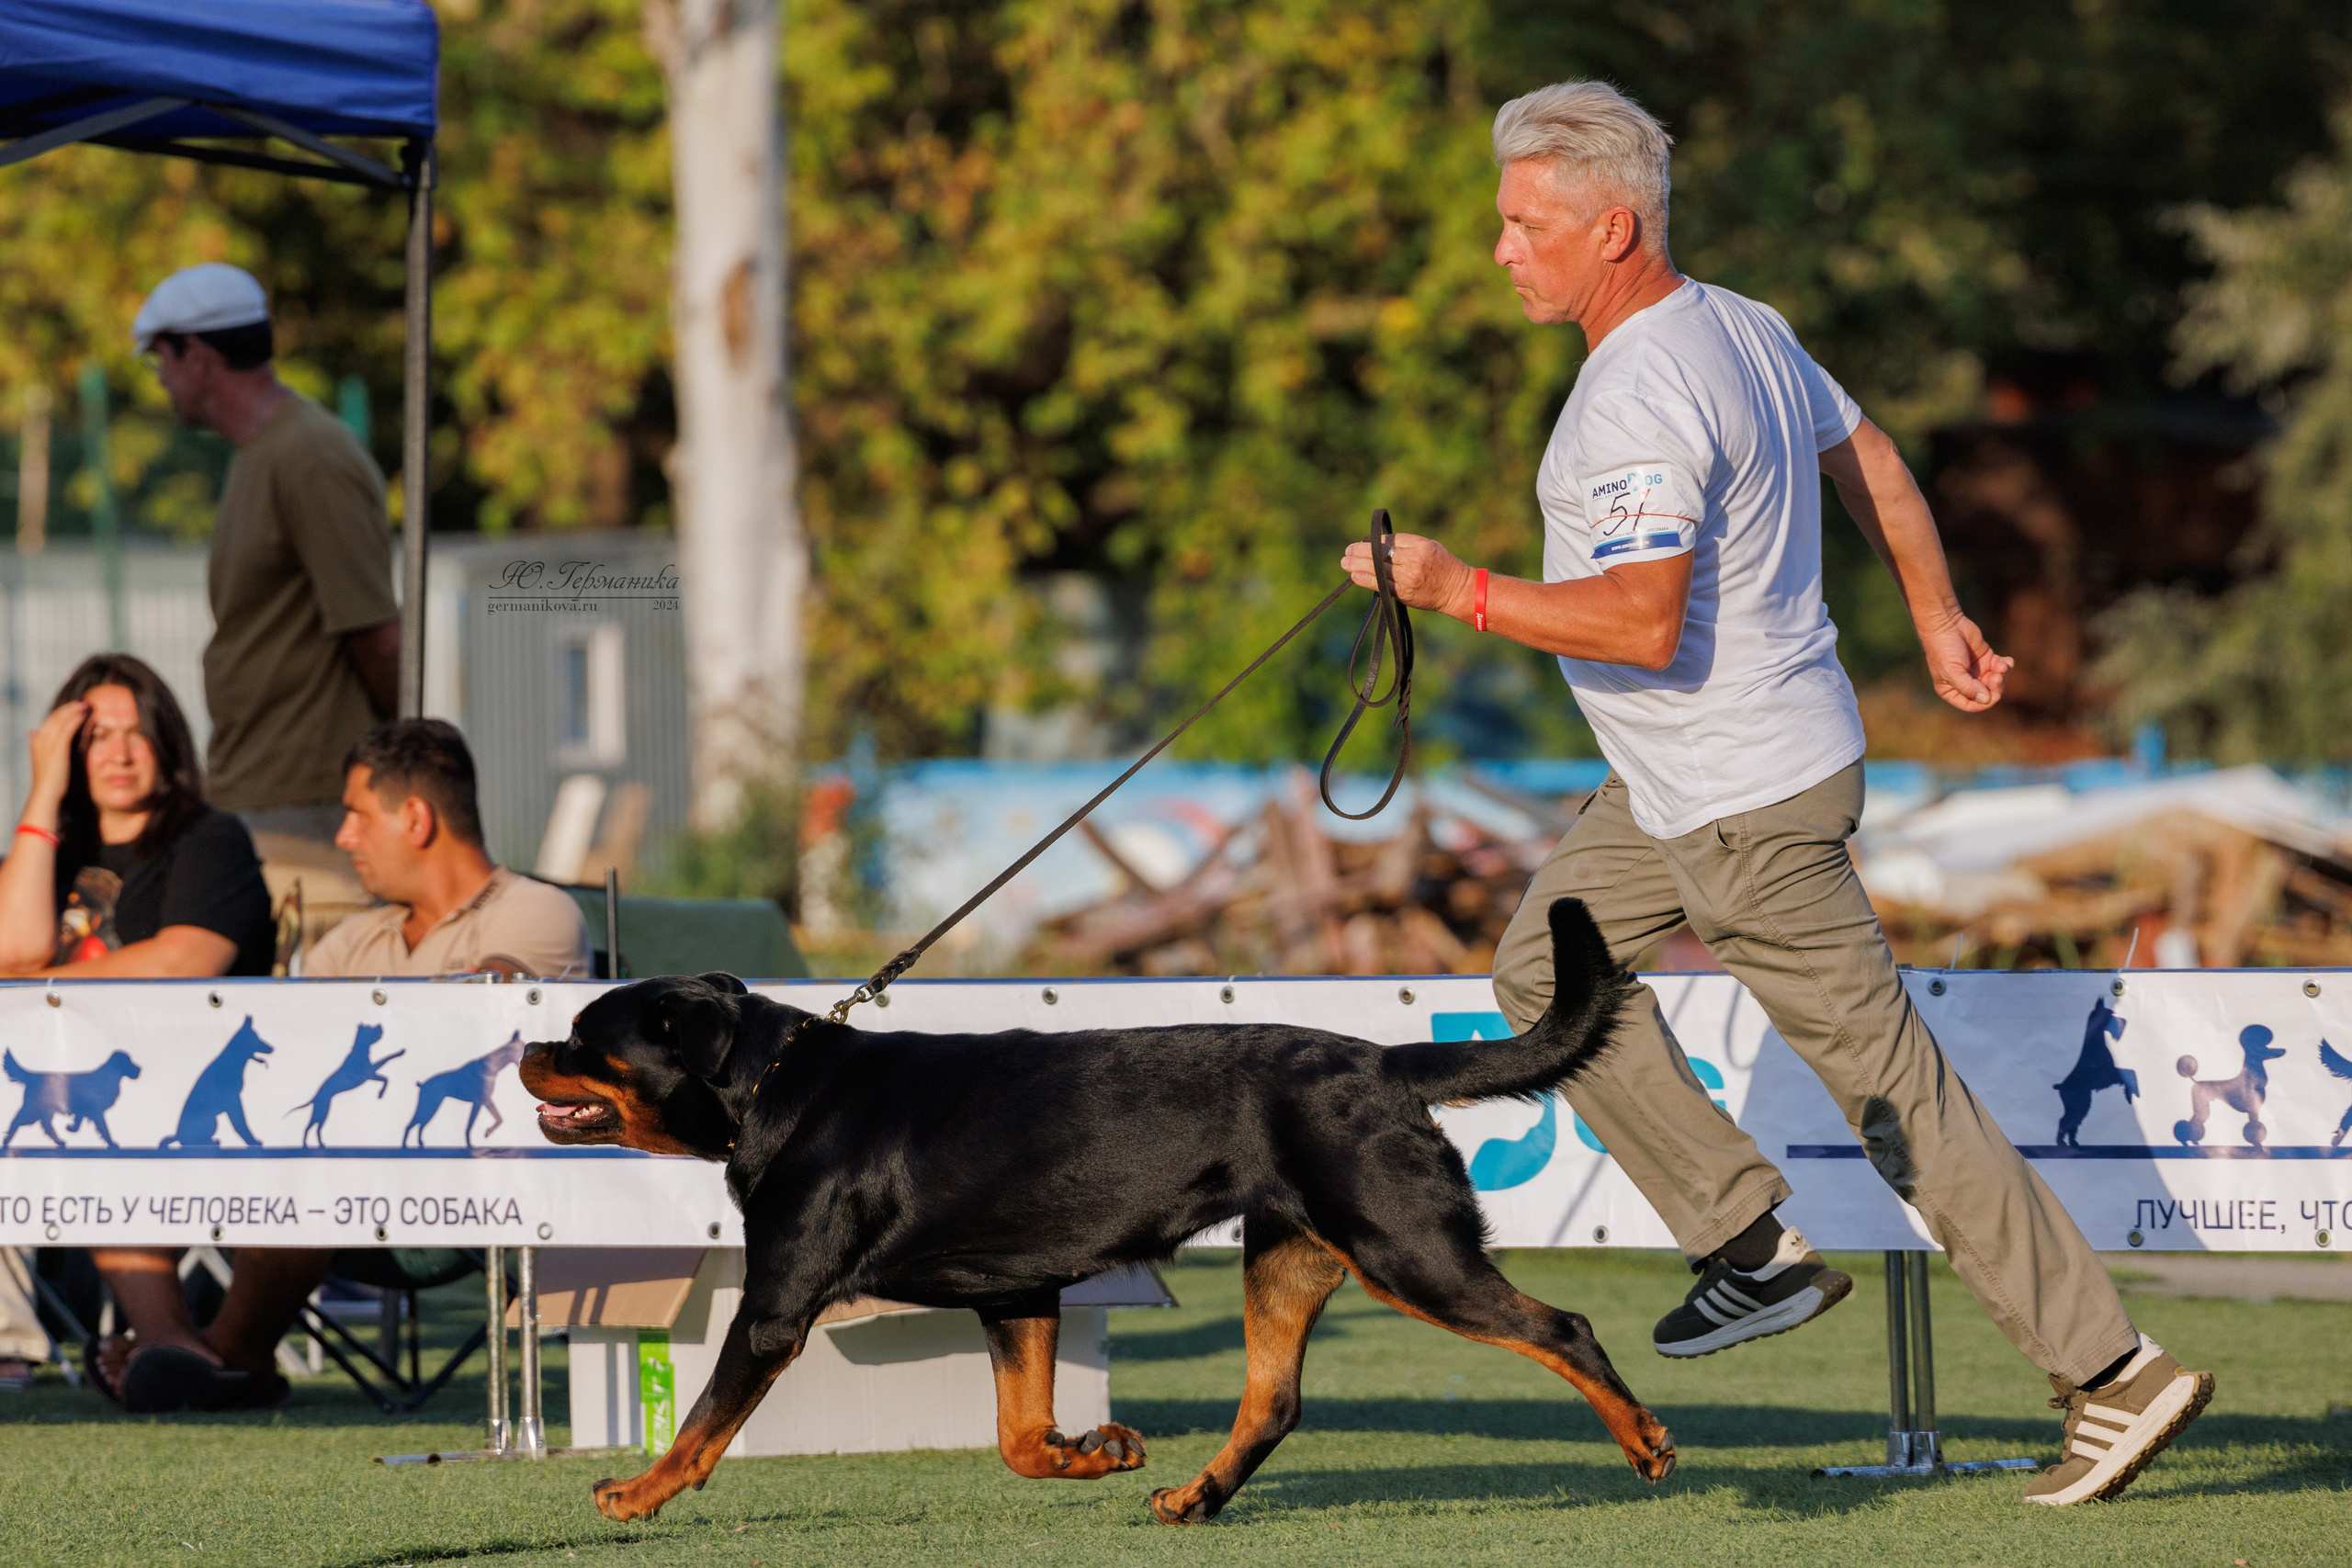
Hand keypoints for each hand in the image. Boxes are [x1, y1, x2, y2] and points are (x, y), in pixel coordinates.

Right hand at [25, 701, 87, 816]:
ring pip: (61, 719)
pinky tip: (85, 713)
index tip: (75, 706)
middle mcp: (40, 739)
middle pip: (55, 716)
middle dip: (69, 707)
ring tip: (87, 703)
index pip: (50, 720)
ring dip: (74, 709)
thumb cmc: (50, 781)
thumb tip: (32, 731)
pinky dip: (76, 718)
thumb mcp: (44, 760)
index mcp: (37, 741)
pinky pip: (67, 728)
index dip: (63, 711)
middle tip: (84, 701)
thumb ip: (40, 745)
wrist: (46, 794)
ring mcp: (47, 743)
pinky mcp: (57, 748)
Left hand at [1340, 533, 1476, 619]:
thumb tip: (1380, 544)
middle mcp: (1412, 560)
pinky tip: (1355, 576)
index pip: (1389, 540)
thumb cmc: (1443, 566)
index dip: (1373, 542)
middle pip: (1380, 553)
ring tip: (1345, 562)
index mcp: (1419, 545)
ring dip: (1358, 565)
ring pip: (1377, 569)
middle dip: (1360, 552)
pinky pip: (1381, 585)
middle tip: (1347, 551)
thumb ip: (1407, 545)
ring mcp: (1408, 577)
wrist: (1457, 590)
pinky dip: (1366, 579)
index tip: (1361, 543)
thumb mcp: (1429, 546)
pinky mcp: (1404, 593)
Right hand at [1918, 611, 2012, 712]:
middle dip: (1996, 686)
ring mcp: (1976, 671)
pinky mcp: (1986, 659)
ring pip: (1996, 681)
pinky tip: (2006, 660)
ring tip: (2002, 664)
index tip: (1992, 693)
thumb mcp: (1952, 671)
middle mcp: (1965, 683)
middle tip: (1998, 675)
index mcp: (1951, 690)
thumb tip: (1986, 700)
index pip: (1971, 705)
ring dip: (2002, 675)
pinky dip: (2006, 665)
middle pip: (1987, 694)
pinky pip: (2001, 668)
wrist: (1946, 624)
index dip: (1984, 702)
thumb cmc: (1943, 649)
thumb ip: (1968, 687)